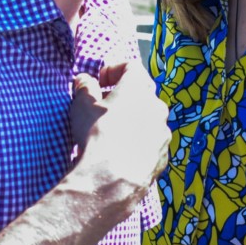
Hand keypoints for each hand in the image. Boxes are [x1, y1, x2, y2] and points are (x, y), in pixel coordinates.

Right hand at [67, 61, 170, 211]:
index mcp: (138, 88)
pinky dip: (139, 142)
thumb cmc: (97, 134)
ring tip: (112, 134)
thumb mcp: (82, 105)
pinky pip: (151, 142)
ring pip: (149, 119)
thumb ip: (84, 87)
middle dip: (123, 97)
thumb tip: (84, 80)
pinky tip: (122, 153)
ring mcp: (163, 132)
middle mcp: (157, 106)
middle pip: (141, 93)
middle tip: (103, 108)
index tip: (99, 82)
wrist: (112, 178)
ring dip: (133, 121)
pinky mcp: (164, 155)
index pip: (131, 66)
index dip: (113, 70)